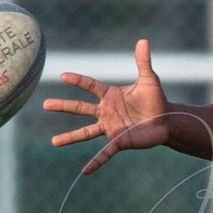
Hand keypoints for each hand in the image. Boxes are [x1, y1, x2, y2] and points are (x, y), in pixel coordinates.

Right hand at [44, 38, 174, 175]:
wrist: (166, 120)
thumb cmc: (156, 99)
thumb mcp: (149, 79)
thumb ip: (143, 61)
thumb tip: (143, 40)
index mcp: (110, 95)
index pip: (90, 86)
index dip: (78, 80)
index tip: (63, 75)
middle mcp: (106, 111)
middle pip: (80, 108)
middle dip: (63, 106)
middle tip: (45, 104)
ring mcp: (110, 127)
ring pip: (85, 132)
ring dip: (70, 137)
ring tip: (53, 142)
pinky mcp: (119, 141)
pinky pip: (105, 153)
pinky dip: (96, 162)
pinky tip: (85, 172)